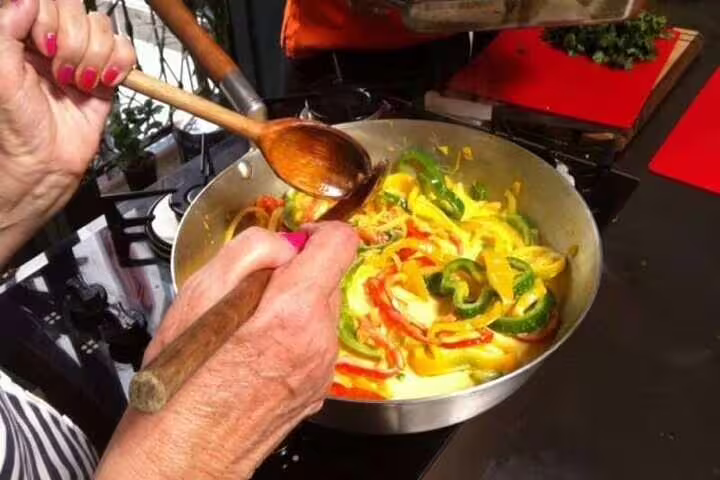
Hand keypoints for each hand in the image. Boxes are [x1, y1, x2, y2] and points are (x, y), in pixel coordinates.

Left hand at [0, 0, 134, 264]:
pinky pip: (125, 49)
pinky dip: (119, 64)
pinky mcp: (108, 74)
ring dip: (93, 57)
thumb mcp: (3, 78)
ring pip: (103, 27)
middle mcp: (54, 40)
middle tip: (60, 72)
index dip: (50, 17)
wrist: (47, 164)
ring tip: (77, 84)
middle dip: (74, 41)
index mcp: (22, 34)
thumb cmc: (18, 128)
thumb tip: (25, 0)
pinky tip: (102, 82)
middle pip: (78, 7)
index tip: (43, 45)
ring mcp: (83, 56)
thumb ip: (6, 33)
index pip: (46, 0)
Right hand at [96, 222, 359, 479]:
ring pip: (320, 312)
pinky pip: (314, 343)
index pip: (341, 243)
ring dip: (290, 307)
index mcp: (294, 313)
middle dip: (294, 274)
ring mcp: (322, 369)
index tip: (293, 241)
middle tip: (249, 293)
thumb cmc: (181, 384)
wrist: (183, 453)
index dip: (315, 232)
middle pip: (328, 278)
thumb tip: (282, 243)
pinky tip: (253, 353)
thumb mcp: (198, 295)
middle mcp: (318, 342)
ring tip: (245, 328)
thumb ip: (249, 251)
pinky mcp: (317, 388)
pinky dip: (291, 336)